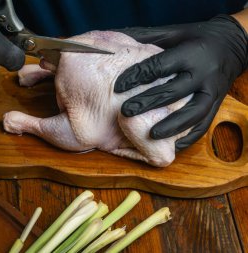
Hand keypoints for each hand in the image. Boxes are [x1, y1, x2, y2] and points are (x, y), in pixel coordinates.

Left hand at [114, 15, 247, 150]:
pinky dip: (189, 137)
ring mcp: (212, 91)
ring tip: (150, 135)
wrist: (233, 45)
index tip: (118, 86)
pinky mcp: (217, 104)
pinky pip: (205, 124)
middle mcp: (203, 73)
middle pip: (174, 91)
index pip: (160, 66)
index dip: (138, 76)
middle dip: (148, 103)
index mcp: (190, 53)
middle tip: (126, 111)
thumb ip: (149, 38)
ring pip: (193, 112)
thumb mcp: (175, 32)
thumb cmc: (196, 38)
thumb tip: (118, 40)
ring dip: (172, 125)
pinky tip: (173, 146)